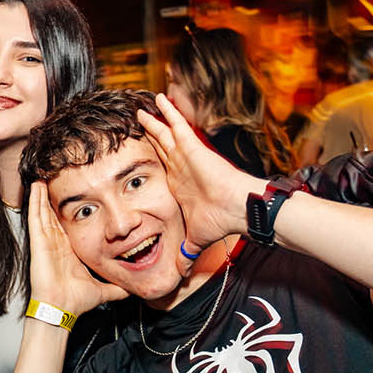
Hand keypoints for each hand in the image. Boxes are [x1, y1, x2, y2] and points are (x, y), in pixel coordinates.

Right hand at [26, 180, 126, 316]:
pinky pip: (36, 217)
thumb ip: (117, 289)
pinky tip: (36, 186)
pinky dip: (35, 201)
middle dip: (54, 197)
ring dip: (43, 194)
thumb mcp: (103, 290)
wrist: (62, 308)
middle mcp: (57, 244)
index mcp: (70, 251)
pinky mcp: (38, 242)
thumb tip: (133, 290)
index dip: (72, 210)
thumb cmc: (76, 301)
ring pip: (43, 211)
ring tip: (44, 176)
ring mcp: (46, 241)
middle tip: (56, 178)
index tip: (77, 195)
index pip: (70, 225)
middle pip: (54, 214)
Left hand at [138, 94, 253, 273]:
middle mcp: (181, 168)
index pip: (160, 169)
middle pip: (160, 147)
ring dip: (154, 121)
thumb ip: (185, 252)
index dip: (149, 160)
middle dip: (149, 136)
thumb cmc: (220, 221)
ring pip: (165, 134)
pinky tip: (158, 99)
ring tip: (141, 108)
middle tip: (136, 123)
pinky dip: (168, 112)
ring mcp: (186, 156)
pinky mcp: (193, 147)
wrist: (237, 210)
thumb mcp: (193, 239)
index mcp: (179, 185)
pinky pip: (177, 125)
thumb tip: (181, 273)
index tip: (137, 154)